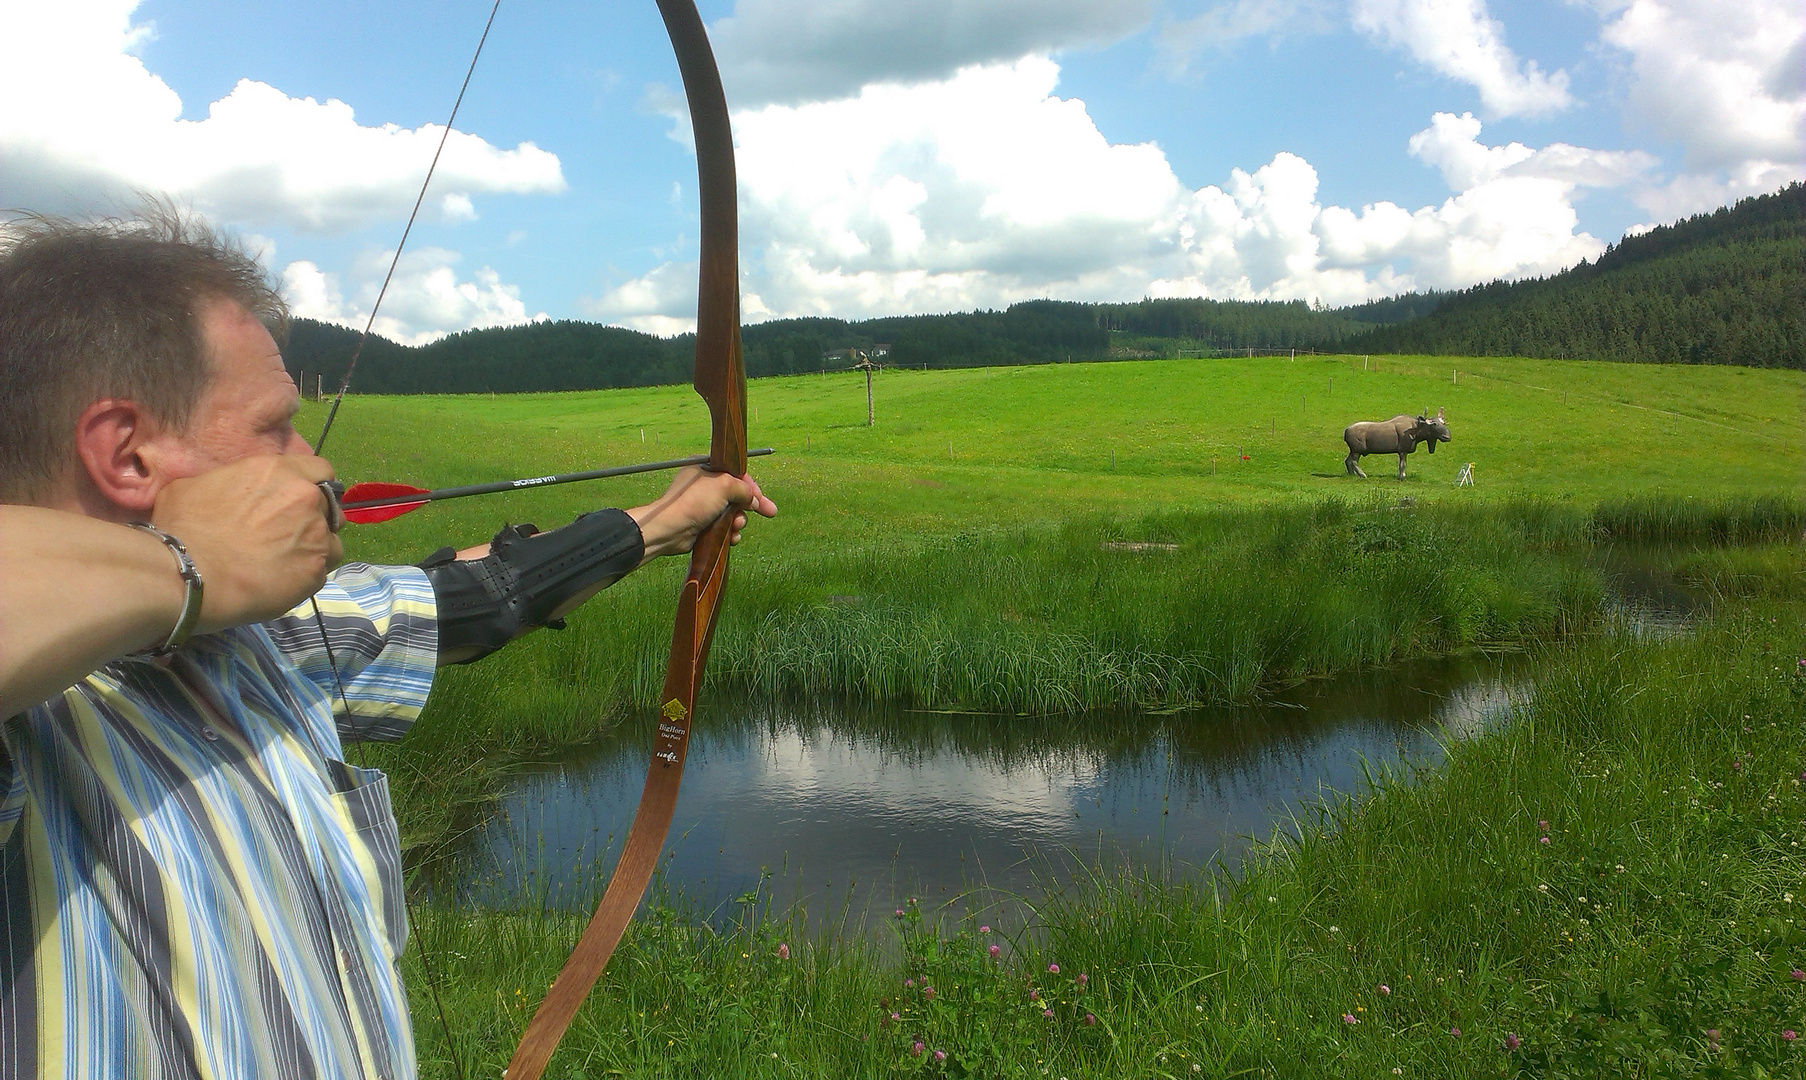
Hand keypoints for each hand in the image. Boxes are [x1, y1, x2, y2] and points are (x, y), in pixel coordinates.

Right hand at [152, 455, 343, 631]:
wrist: (189, 573)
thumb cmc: (184, 528)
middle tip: (290, 535)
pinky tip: (285, 582)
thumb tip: (222, 491)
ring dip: (315, 548)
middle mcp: (305, 497)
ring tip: (287, 562)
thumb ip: (225, 483)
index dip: (313, 485)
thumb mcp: (193, 487)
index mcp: (277, 471)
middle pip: (328, 506)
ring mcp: (316, 534)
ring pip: (331, 540)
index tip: (299, 501)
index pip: (320, 469)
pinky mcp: (317, 569)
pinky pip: (323, 571)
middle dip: (315, 518)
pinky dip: (309, 575)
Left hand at [628, 467, 777, 563]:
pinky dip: (730, 531)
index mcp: (705, 468)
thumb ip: (743, 488)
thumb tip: (752, 499)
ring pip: (732, 512)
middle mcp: (704, 485)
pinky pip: (724, 526)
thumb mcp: (724, 485)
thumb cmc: (694, 501)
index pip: (736, 474)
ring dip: (739, 520)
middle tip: (771, 513)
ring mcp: (703, 505)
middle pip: (736, 493)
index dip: (752, 486)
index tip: (763, 499)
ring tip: (736, 526)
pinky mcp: (702, 523)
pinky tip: (732, 537)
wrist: (670, 529)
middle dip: (750, 506)